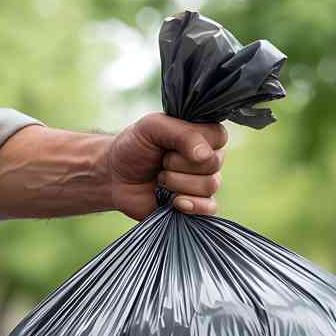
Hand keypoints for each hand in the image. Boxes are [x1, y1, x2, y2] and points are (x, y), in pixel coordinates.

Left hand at [106, 113, 226, 220]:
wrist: (116, 176)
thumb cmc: (135, 147)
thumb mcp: (152, 127)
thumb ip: (182, 133)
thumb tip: (206, 156)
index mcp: (202, 134)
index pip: (219, 137)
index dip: (194, 142)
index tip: (170, 143)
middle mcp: (208, 158)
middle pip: (213, 164)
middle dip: (178, 164)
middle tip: (161, 162)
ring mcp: (204, 183)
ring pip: (210, 185)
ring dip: (177, 183)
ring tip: (160, 179)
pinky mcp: (197, 205)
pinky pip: (210, 208)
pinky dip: (191, 205)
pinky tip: (174, 201)